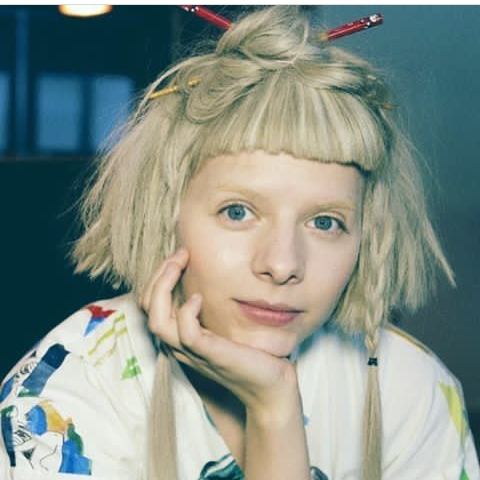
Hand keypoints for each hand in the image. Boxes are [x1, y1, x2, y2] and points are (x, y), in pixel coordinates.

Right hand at [141, 248, 300, 416]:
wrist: (270, 384)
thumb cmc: (249, 351)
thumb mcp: (223, 323)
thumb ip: (209, 308)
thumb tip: (207, 277)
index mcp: (180, 334)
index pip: (151, 304)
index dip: (159, 276)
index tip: (180, 256)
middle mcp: (180, 343)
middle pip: (148, 308)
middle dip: (159, 275)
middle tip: (180, 254)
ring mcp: (192, 351)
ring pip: (157, 320)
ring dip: (163, 287)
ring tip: (179, 265)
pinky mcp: (210, 354)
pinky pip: (186, 334)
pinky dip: (186, 312)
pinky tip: (199, 297)